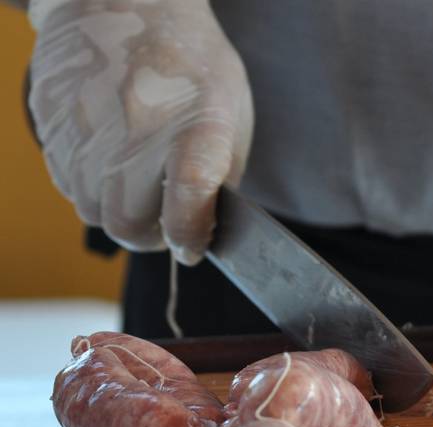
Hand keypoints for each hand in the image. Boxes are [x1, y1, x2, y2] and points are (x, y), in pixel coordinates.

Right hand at [28, 0, 253, 264]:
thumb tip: (203, 229)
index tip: (192, 247)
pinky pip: (69, 186)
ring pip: (95, 213)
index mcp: (194, 123)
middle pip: (130, 224)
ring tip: (139, 192)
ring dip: (119, 216)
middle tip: (166, 227)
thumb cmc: (190, 62)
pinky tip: (112, 165)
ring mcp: (88, 126)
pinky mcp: (53, 125)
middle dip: (151, 238)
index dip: (189, 236)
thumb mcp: (230, 111)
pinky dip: (93, 190)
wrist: (127, 2)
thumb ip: (221, 174)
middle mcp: (136, 126)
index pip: (189, 198)